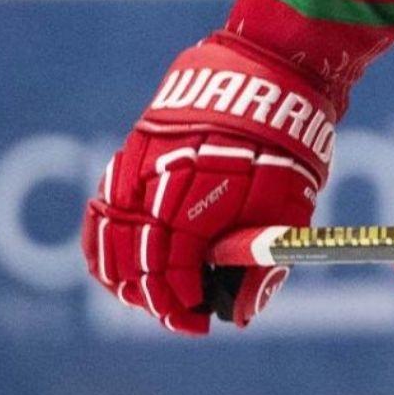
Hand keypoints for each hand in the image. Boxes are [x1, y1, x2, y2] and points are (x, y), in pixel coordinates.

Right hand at [82, 37, 334, 333]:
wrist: (271, 72)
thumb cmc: (290, 142)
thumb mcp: (291, 206)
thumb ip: (262, 262)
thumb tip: (240, 314)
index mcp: (200, 200)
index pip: (174, 270)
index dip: (182, 304)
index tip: (199, 322)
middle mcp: (159, 184)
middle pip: (136, 261)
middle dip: (154, 298)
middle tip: (178, 316)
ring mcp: (138, 166)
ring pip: (108, 237)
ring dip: (121, 276)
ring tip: (145, 298)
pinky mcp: (130, 152)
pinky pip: (102, 206)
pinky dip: (102, 240)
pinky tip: (114, 263)